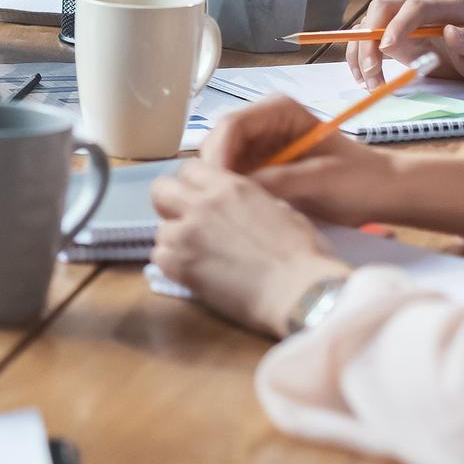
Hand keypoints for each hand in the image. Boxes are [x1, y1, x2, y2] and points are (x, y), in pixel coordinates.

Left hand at [151, 161, 349, 336]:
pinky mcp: (179, 265)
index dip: (193, 184)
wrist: (298, 294)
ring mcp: (186, 234)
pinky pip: (159, 258)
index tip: (201, 199)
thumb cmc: (303, 255)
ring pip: (160, 229)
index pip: (189, 169)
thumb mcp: (282, 211)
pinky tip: (193, 273)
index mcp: (229, 187)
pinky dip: (172, 265)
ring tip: (197, 256)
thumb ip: (251, 202)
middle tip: (186, 221)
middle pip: (161, 190)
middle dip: (169, 203)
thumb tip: (240, 209)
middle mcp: (201, 204)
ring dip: (175, 240)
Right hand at [201, 96, 399, 226]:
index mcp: (278, 110)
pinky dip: (231, 194)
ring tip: (225, 211)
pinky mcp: (259, 167)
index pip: (232, 125)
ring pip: (221, 162)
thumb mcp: (320, 179)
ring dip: (221, 184)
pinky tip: (237, 213)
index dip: (219, 154)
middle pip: (219, 142)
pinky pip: (233, 178)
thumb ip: (278, 180)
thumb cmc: (361, 180)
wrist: (384, 194)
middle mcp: (262, 122)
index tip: (218, 187)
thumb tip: (237, 190)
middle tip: (216, 205)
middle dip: (216, 171)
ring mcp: (259, 145)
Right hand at [345, 0, 463, 88]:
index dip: (399, 24)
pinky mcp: (391, 32)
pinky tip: (364, 77)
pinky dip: (359, 56)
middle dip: (370, 39)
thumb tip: (451, 31)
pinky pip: (366, 38)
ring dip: (361, 53)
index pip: (416, 6)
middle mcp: (420, 5)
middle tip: (371, 72)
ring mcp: (403, 17)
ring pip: (368, 24)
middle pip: (383, 10)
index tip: (386, 48)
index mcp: (447, 5)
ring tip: (370, 84)